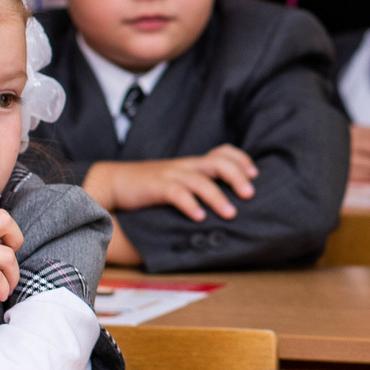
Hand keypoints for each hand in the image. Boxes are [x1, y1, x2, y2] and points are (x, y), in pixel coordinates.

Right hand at [86, 145, 258, 220]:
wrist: (114, 181)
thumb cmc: (151, 186)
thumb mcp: (178, 180)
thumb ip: (199, 185)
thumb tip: (225, 202)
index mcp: (193, 164)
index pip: (222, 152)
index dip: (241, 159)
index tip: (255, 174)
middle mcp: (186, 166)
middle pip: (218, 162)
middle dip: (237, 176)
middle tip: (250, 194)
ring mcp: (170, 175)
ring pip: (200, 180)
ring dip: (218, 197)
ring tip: (231, 213)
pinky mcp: (156, 187)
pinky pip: (176, 193)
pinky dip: (189, 204)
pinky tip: (199, 218)